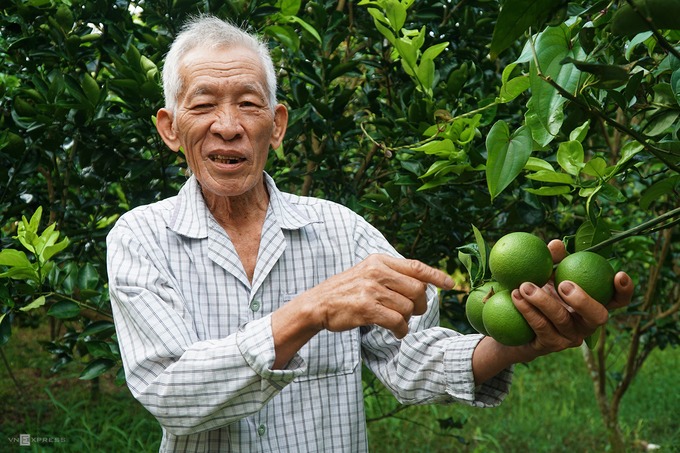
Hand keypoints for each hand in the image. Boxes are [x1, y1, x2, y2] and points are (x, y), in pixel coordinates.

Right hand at [305, 254, 453, 338]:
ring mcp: (371, 289)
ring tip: (397, 323)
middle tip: (412, 313)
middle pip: (417, 290)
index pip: (415, 266)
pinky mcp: (366, 307)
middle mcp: (376, 272)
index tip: (451, 284)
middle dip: (420, 305)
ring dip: (407, 321)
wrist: (317, 304)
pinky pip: (397, 321)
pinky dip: (400, 330)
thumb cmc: (346, 291)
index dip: (436, 276)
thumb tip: (422, 284)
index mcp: (379, 260)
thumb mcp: (367, 273)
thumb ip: (391, 275)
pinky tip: (395, 332)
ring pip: (407, 308)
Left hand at [511, 240, 633, 357]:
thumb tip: (555, 244)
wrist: (513, 321)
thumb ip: (554, 259)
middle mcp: (587, 324)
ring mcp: (571, 338)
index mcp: (593, 304)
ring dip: (542, 301)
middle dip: (584, 300)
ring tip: (524, 285)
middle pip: (598, 316)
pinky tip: (514, 295)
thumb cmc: (539, 290)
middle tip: (564, 284)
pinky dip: (527, 309)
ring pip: (562, 320)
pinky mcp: (551, 345)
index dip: (625, 291)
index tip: (619, 274)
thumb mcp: (547, 273)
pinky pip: (540, 326)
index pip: (618, 300)